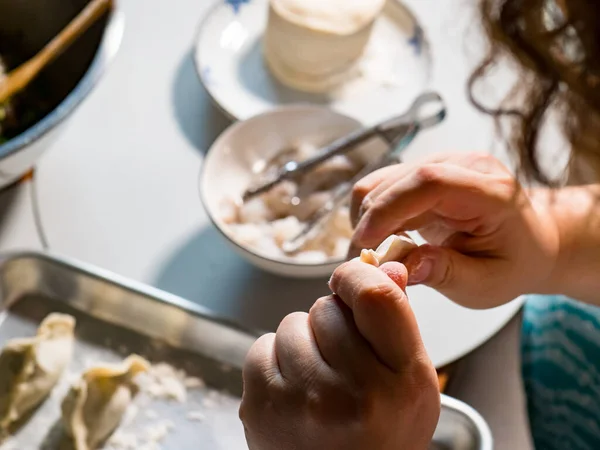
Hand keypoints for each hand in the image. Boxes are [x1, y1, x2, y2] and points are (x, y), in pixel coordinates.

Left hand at [239, 261, 439, 449]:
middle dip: (332, 321)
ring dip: (303, 340)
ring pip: (291, 324)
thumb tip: (383, 265)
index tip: (351, 281)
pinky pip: (261, 347)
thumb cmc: (382, 434)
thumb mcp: (412, 382)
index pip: (374, 296)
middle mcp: (350, 394)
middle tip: (343, 357)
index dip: (357, 276)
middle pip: (326, 307)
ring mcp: (300, 403)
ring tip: (318, 378)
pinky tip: (294, 388)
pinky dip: (275, 359)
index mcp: (401, 383)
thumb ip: (398, 321)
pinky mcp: (260, 408)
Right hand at [349, 153, 559, 307]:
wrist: (528, 241)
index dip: (390, 208)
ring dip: (367, 218)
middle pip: (396, 181)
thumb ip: (445, 273)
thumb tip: (399, 266)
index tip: (365, 243)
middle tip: (370, 264)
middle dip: (371, 222)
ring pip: (380, 181)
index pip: (430, 182)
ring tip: (380, 253)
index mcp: (491, 192)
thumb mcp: (486, 283)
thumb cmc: (511, 264)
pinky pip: (381, 186)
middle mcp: (464, 165)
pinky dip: (373, 214)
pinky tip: (387, 238)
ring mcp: (442, 162)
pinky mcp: (424, 168)